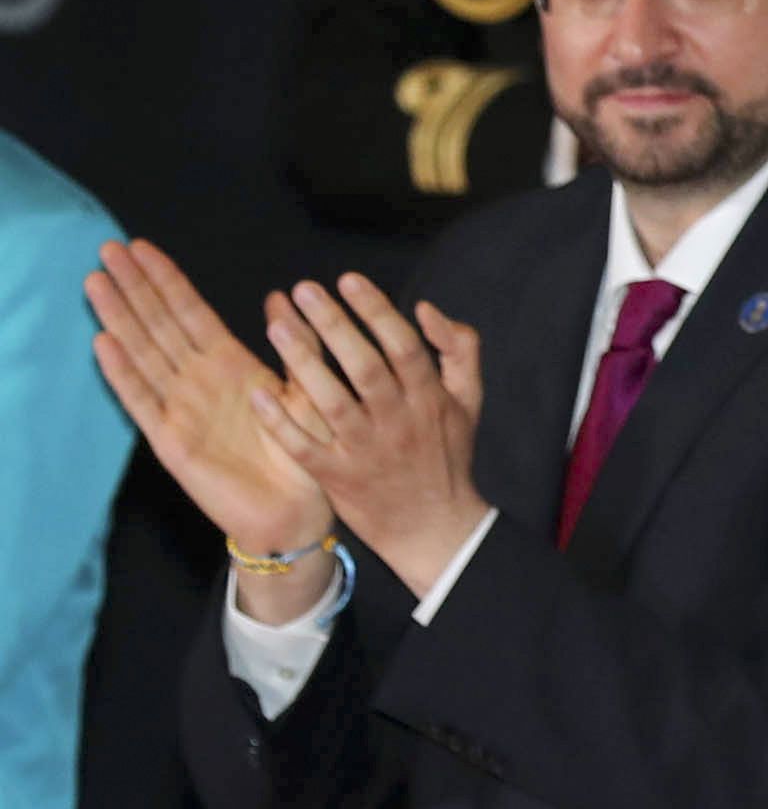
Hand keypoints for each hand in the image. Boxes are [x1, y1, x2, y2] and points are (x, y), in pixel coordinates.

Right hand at [85, 240, 332, 598]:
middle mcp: (199, 381)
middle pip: (159, 324)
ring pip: (144, 353)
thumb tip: (283, 297)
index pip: (191, 313)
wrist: (295, 514)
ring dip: (120, 318)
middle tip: (107, 248)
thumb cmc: (303, 456)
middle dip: (134, 287)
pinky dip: (123, 373)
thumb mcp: (307, 393)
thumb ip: (297, 347)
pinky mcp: (171, 440)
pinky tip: (104, 343)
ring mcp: (181, 408)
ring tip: (96, 282)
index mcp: (230, 366)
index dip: (166, 280)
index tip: (142, 247)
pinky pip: (143, 401)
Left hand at [251, 275, 489, 597]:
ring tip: (276, 327)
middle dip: (334, 326)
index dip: (376, 311)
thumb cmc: (446, 456)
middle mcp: (398, 422)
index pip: (404, 346)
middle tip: (302, 290)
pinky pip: (306, 448)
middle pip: (365, 368)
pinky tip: (257, 394)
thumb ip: (459, 350)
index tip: (347, 279)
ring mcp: (367, 451)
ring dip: (304, 365)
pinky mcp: (340, 478)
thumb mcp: (468, 401)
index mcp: (429, 399)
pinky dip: (281, 423)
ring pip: (333, 403)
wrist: (436, 528)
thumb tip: (427, 309)